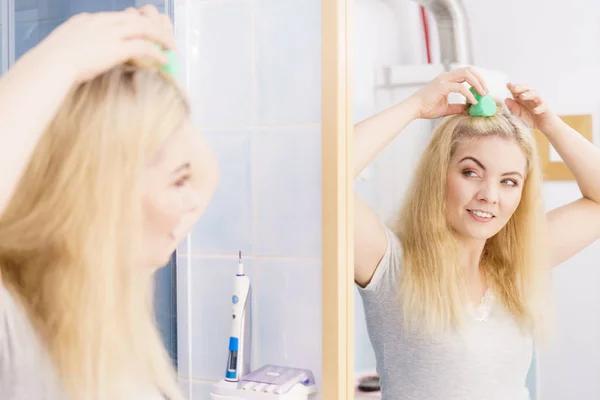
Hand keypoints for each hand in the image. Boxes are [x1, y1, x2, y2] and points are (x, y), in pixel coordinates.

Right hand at [33, 6, 174, 83]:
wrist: (50, 65)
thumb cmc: (51, 63)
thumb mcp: (64, 48)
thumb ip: (79, 48)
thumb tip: (83, 57)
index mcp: (87, 21)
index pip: (117, 17)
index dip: (134, 23)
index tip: (144, 31)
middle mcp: (100, 22)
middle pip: (135, 19)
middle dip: (153, 27)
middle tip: (165, 36)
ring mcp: (109, 33)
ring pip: (143, 28)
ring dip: (161, 37)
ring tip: (171, 46)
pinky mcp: (115, 48)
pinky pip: (143, 47)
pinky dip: (156, 53)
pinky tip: (164, 59)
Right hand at [406, 67, 488, 119]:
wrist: (413, 109)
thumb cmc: (426, 108)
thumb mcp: (446, 108)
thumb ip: (457, 107)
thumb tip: (469, 109)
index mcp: (446, 79)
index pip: (466, 73)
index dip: (476, 80)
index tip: (482, 91)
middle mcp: (446, 76)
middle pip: (469, 70)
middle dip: (480, 79)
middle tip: (486, 92)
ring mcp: (444, 80)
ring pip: (467, 74)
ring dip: (477, 83)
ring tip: (483, 94)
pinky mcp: (442, 86)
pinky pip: (461, 87)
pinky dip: (469, 94)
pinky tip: (473, 102)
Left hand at [505, 83, 559, 130]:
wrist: (545, 125)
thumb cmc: (531, 118)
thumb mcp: (519, 114)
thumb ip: (513, 108)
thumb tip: (506, 99)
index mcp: (524, 98)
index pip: (518, 90)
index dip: (513, 87)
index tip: (508, 85)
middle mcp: (532, 97)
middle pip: (527, 89)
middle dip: (520, 87)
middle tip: (513, 88)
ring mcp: (539, 102)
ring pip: (535, 94)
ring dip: (528, 94)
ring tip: (522, 96)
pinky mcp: (546, 108)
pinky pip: (543, 106)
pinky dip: (539, 108)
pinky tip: (534, 111)